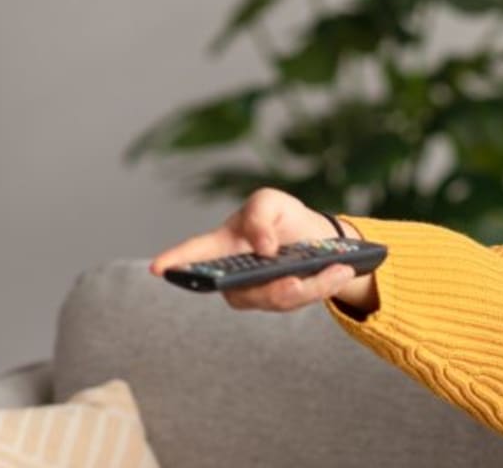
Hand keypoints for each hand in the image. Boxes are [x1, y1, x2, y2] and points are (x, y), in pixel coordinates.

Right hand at [149, 188, 359, 311]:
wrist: (314, 237)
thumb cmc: (280, 217)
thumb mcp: (271, 202)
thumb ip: (260, 216)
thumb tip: (263, 247)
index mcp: (222, 245)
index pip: (194, 254)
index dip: (176, 261)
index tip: (160, 268)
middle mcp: (233, 275)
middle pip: (243, 290)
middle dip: (271, 289)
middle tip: (294, 281)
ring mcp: (257, 291)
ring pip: (278, 298)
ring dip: (310, 286)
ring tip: (339, 269)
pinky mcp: (282, 300)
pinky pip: (299, 300)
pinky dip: (323, 286)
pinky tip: (342, 272)